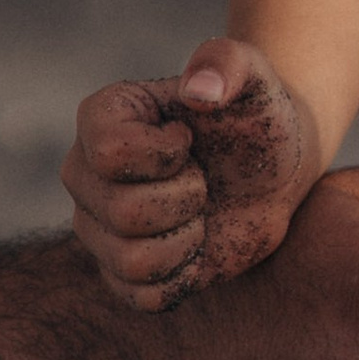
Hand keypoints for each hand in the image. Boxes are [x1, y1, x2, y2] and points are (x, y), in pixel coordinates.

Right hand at [64, 37, 318, 310]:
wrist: (274, 168)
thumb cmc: (256, 113)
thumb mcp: (253, 75)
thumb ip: (228, 62)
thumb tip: (200, 90)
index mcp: (100, 118)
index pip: (109, 153)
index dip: (165, 154)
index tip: (191, 138)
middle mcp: (84, 173)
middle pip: (123, 212)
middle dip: (187, 198)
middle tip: (205, 178)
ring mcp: (97, 226)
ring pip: (131, 260)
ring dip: (187, 239)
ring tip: (202, 211)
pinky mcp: (119, 273)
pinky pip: (143, 297)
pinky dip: (184, 276)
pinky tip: (198, 245)